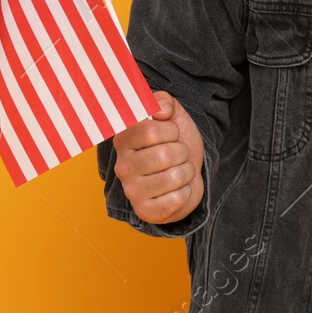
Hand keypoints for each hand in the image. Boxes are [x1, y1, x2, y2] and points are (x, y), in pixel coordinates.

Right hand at [113, 91, 204, 224]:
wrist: (188, 172)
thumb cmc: (176, 143)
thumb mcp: (174, 115)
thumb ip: (164, 101)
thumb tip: (160, 111)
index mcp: (124, 140)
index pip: (149, 131)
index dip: (170, 130)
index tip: (171, 133)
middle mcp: (123, 166)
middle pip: (164, 156)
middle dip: (182, 152)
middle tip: (178, 155)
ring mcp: (132, 191)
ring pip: (174, 177)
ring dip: (186, 172)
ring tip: (180, 170)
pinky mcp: (145, 211)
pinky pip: (176, 200)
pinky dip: (186, 192)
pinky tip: (177, 189)